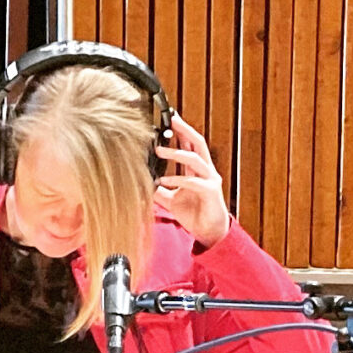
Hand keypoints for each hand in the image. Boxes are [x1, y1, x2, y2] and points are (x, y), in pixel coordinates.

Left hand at [156, 114, 230, 247]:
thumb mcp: (171, 199)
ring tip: (159, 150)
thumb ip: (160, 189)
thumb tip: (142, 182)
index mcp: (198, 169)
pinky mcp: (210, 192)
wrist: (210, 233)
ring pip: (195, 159)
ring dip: (177, 153)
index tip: (168, 119)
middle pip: (198, 143)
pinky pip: (192, 182)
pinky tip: (162, 180)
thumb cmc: (195, 214)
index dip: (181, 130)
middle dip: (184, 129)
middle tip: (170, 119)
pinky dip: (177, 180)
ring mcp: (210, 180)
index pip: (191, 144)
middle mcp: (206, 171)